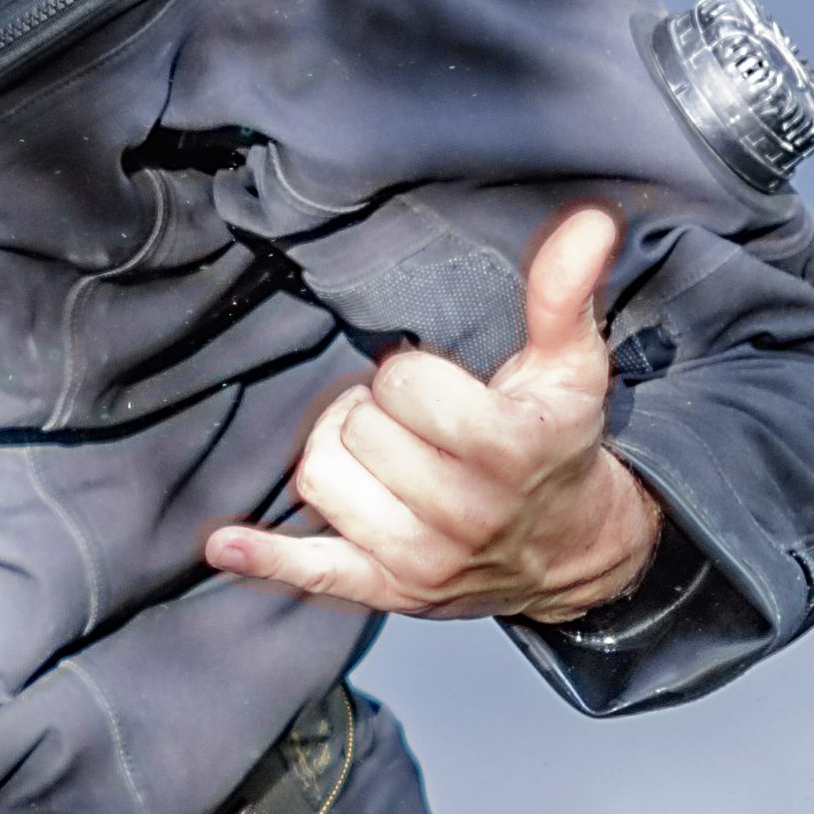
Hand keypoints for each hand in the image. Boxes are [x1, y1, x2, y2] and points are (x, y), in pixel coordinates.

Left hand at [204, 199, 664, 625]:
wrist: (570, 550)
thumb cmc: (556, 445)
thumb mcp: (573, 368)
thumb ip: (566, 293)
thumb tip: (589, 222)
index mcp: (509, 452)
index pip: (405, 386)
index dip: (413, 373)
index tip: (438, 384)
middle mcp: (465, 515)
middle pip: (358, 430)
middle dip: (375, 410)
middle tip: (409, 418)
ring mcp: (423, 561)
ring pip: (323, 482)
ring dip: (337, 452)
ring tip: (375, 448)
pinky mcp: (388, 591)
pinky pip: (314, 574)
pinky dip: (267, 558)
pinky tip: (224, 543)